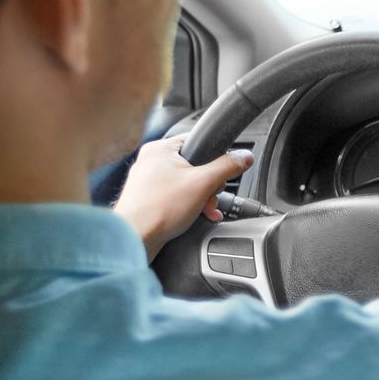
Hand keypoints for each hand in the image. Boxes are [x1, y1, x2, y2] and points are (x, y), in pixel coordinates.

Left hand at [113, 136, 254, 258]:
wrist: (134, 238)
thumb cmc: (159, 209)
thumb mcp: (203, 183)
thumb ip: (227, 167)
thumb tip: (244, 157)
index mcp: (160, 148)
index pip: (198, 141)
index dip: (216, 156)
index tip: (224, 171)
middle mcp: (151, 161)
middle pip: (194, 165)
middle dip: (209, 185)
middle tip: (211, 196)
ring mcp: (147, 180)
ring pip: (186, 183)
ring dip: (201, 197)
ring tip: (204, 210)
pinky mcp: (147, 199)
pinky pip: (175, 196)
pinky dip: (188, 205)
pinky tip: (195, 216)